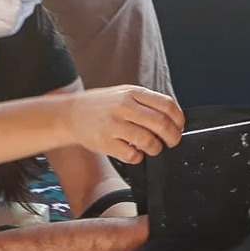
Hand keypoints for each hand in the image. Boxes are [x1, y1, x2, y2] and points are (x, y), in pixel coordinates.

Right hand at [64, 85, 183, 163]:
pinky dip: (138, 157)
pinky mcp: (105, 142)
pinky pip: (132, 155)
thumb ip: (146, 103)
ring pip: (149, 141)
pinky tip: (134, 152)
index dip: (179, 119)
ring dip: (156, 149)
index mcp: (132, 93)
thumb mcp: (123, 94)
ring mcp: (113, 125)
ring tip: (152, 148)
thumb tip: (172, 119)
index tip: (180, 127)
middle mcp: (123, 106)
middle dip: (173, 137)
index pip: (166, 105)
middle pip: (161, 124)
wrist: (70, 114)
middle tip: (172, 142)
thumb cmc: (101, 106)